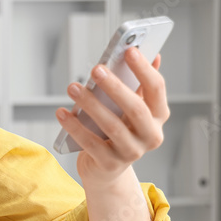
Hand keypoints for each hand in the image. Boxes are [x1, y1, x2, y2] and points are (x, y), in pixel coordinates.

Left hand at [56, 47, 169, 187]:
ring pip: (111, 126)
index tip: (130, 51)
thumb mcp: (130, 108)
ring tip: (72, 87)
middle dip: (115, 87)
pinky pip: (90, 143)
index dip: (144, 69)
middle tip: (96, 68)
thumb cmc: (118, 130)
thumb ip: (139, 85)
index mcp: (159, 116)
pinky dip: (74, 127)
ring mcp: (132, 153)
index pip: (157, 89)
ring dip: (90, 104)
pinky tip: (61, 112)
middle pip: (135, 108)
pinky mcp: (110, 164)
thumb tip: (153, 55)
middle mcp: (151, 136)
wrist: (105, 169)